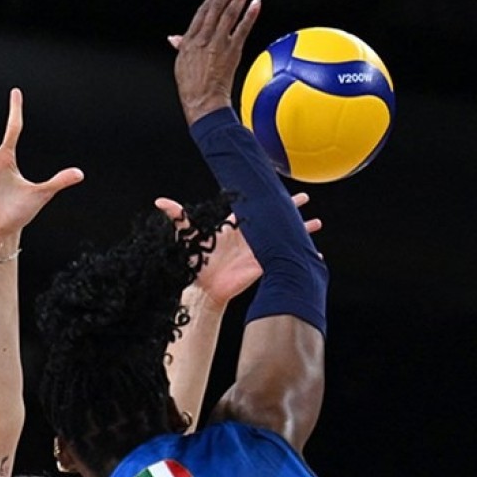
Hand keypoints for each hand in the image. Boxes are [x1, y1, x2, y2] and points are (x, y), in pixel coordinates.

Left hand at [158, 193, 320, 304]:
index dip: (265, 197)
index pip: (254, 206)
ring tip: (317, 223)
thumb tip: (160, 202)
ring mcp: (260, 250)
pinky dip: (300, 255)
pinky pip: (286, 257)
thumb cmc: (196, 262)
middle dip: (289, 208)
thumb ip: (177, 218)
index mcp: (236, 225)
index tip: (275, 187)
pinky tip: (314, 254)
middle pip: (274, 217)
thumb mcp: (188, 236)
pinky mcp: (265, 265)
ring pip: (284, 235)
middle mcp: (251, 235)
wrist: (205, 289)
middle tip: (304, 197)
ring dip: (300, 229)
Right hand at [169, 0, 259, 126]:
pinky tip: (256, 2)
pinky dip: (250, 14)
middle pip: (216, 8)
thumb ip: (181, 47)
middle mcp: (203, 39)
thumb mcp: (181, 64)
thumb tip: (174, 38)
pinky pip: (243, 28)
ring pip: (228, 14)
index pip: (202, 12)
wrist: (202, 103)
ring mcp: (218, 44)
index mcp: (189, 41)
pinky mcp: (231, 51)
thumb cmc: (192, 88)